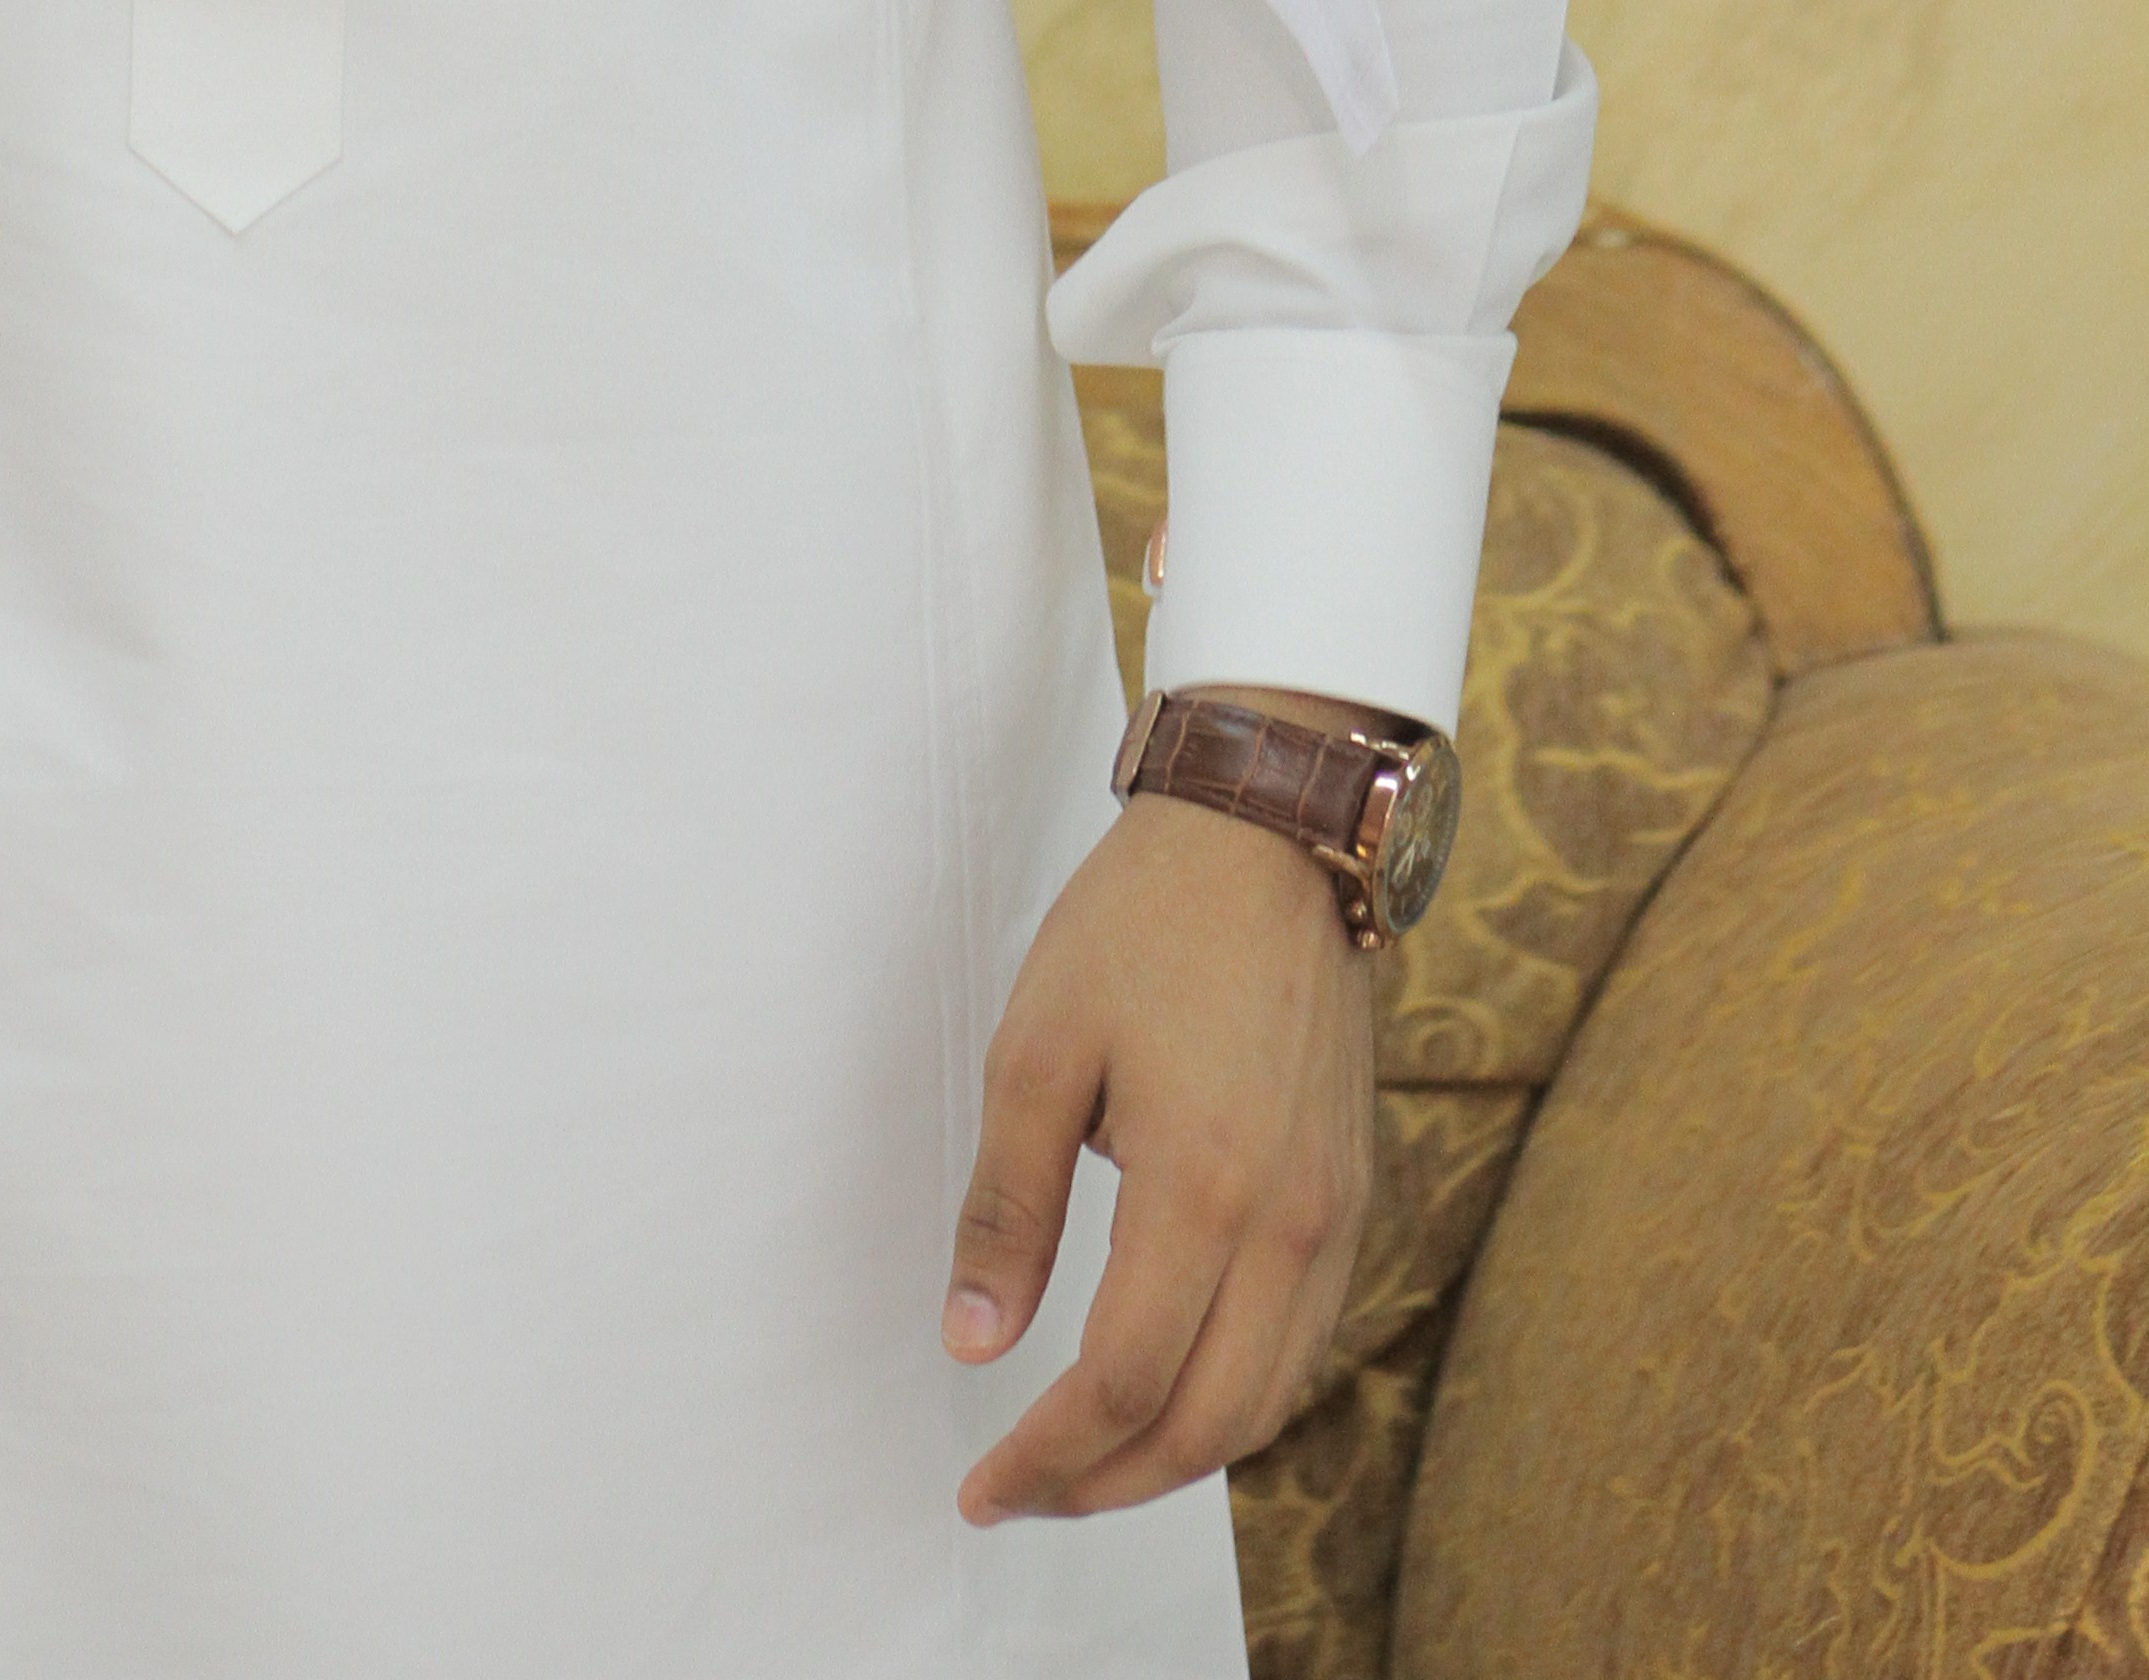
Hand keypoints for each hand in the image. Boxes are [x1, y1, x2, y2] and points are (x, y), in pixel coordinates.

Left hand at [942, 751, 1374, 1526]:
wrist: (1272, 834)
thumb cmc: (1142, 924)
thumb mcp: (1037, 1049)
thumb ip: (1008, 1207)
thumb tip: (973, 1346)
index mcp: (1205, 1191)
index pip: (1122, 1384)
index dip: (1047, 1458)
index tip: (981, 1491)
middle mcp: (1291, 1226)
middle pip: (1205, 1425)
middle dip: (1106, 1484)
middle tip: (1021, 1493)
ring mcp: (1336, 1217)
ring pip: (1265, 1402)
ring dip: (1173, 1457)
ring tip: (1081, 1461)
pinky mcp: (1352, 1196)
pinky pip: (1301, 1346)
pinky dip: (1233, 1400)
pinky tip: (1166, 1388)